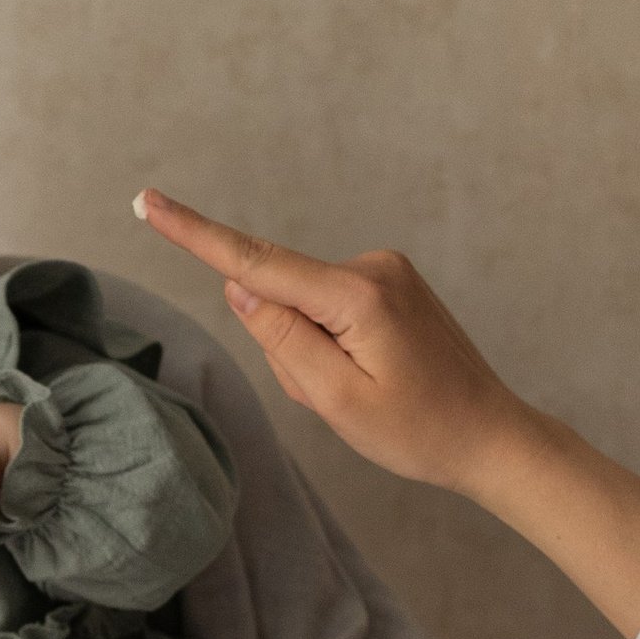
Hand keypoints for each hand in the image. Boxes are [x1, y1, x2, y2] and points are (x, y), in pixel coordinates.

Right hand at [132, 190, 522, 495]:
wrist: (491, 437)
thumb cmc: (419, 430)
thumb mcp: (337, 400)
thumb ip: (282, 340)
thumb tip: (239, 287)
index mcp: (358, 294)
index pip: (256, 262)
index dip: (195, 235)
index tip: (148, 202)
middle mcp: (372, 266)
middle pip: (281, 301)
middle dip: (292, 355)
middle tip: (345, 398)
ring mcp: (384, 271)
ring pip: (302, 311)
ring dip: (314, 357)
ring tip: (366, 391)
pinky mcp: (387, 283)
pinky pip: (327, 312)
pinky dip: (332, 348)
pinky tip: (373, 378)